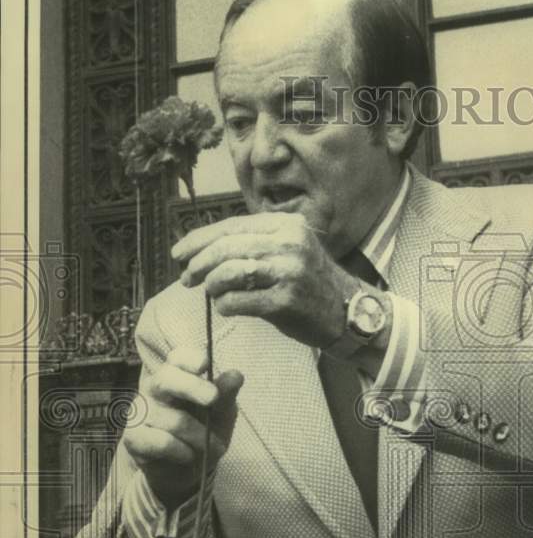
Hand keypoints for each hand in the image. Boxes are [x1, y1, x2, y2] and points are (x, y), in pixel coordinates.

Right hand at [124, 346, 242, 509]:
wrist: (186, 470)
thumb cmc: (204, 432)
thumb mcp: (222, 414)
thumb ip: (226, 396)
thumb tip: (235, 376)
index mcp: (177, 375)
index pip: (178, 358)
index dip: (189, 358)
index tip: (204, 365)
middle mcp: (155, 388)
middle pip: (167, 378)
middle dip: (192, 387)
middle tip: (213, 398)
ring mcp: (141, 412)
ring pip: (174, 420)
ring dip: (200, 437)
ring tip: (213, 447)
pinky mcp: (134, 437)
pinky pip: (161, 442)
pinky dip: (182, 451)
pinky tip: (188, 455)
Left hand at [171, 213, 356, 347]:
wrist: (348, 312)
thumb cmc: (310, 283)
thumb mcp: (288, 249)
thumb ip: (254, 244)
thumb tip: (204, 249)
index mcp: (286, 225)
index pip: (231, 226)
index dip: (199, 239)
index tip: (180, 252)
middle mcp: (289, 243)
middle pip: (226, 248)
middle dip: (198, 263)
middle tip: (186, 277)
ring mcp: (289, 272)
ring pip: (229, 273)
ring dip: (211, 285)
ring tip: (210, 292)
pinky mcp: (286, 301)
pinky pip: (238, 301)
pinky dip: (225, 305)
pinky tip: (227, 307)